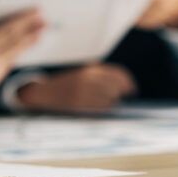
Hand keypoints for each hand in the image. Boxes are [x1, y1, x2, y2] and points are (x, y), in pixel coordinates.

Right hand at [0, 0, 44, 116]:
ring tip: (33, 38)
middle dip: (31, 35)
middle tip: (44, 24)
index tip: (38, 12)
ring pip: (8, 64)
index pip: (10, 33)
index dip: (25, 21)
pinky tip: (11, 56)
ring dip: (21, 50)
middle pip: (15, 50)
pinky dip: (6, 64)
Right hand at [17, 64, 136, 112]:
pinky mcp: (80, 103)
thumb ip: (102, 77)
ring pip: (111, 97)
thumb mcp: (83, 75)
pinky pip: (101, 106)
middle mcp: (88, 79)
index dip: (128, 82)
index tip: (132, 89)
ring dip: (113, 100)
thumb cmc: (67, 85)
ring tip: (107, 101)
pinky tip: (101, 106)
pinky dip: (105, 107)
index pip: (118, 74)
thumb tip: (126, 88)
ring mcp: (84, 91)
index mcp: (90, 69)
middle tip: (120, 97)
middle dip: (121, 92)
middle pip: (116, 86)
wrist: (45, 93)